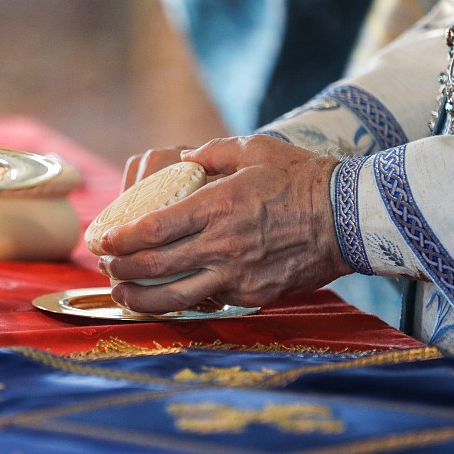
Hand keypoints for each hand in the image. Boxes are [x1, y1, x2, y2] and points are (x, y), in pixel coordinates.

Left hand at [98, 135, 350, 312]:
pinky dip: (181, 302)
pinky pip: (207, 302)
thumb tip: (185, 157)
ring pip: (173, 298)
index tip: (103, 240)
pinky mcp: (251, 296)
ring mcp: (236, 276)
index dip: (120, 239)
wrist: (350, 218)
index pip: (152, 229)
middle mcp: (221, 246)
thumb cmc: (302, 179)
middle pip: (152, 267)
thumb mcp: (255, 150)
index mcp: (216, 207)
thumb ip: (213, 152)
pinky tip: (166, 297)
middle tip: (106, 265)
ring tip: (121, 294)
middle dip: (119, 269)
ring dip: (139, 299)